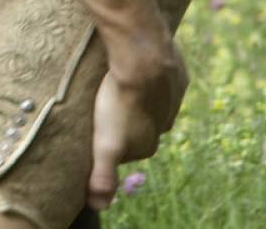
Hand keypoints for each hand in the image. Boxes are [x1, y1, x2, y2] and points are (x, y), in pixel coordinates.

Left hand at [89, 33, 187, 209]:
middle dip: (117, 117)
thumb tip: (98, 207)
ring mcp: (173, 101)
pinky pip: (157, 80)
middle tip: (97, 103)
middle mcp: (166, 126)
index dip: (103, 136)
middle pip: (134, 125)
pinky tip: (129, 69)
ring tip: (110, 85)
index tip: (90, 125)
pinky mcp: (176, 77)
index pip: (122, 147)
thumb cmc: (119, 102)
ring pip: (146, 102)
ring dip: (130, 96)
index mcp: (149, 145)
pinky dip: (143, 76)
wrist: (144, 59)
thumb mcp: (104, 144)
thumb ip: (102, 176)